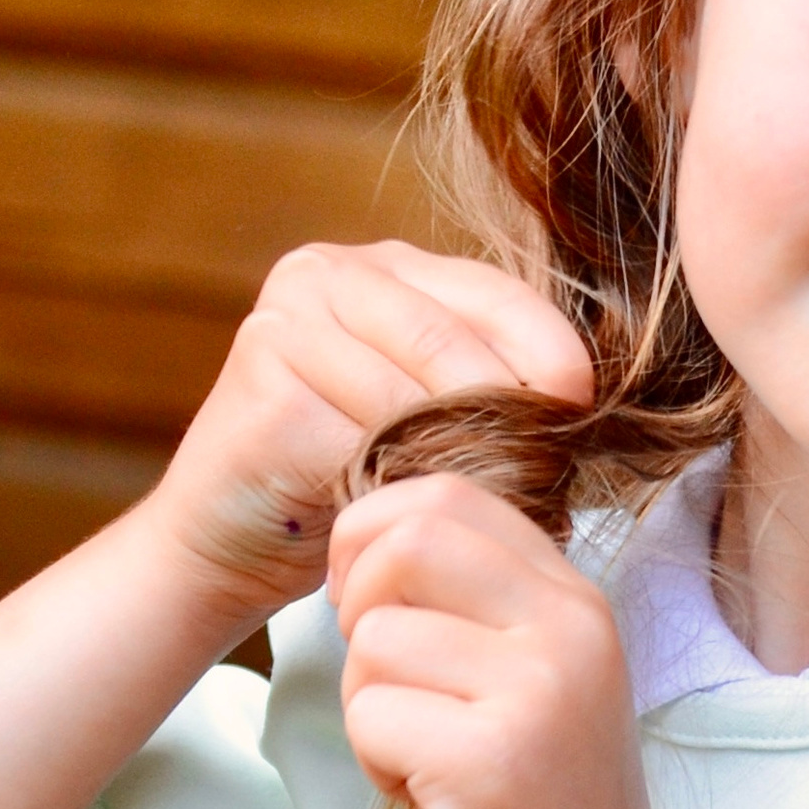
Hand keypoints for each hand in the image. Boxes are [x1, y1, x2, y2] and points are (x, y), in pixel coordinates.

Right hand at [143, 242, 593, 630]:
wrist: (223, 542)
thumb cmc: (339, 480)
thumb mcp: (421, 413)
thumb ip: (481, 381)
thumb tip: (581, 400)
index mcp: (380, 266)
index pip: (490, 291)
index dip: (547, 347)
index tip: (584, 405)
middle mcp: (325, 274)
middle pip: (452, 338)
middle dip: (509, 408)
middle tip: (548, 470)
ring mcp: (285, 324)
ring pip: (412, 393)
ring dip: (461, 457)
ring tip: (493, 504)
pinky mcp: (264, 388)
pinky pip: (364, 439)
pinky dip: (403, 484)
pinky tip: (420, 516)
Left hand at [327, 476, 661, 808]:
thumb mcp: (533, 684)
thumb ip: (478, 605)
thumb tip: (368, 532)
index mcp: (578, 602)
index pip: (451, 495)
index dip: (376, 534)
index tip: (366, 601)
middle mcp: (571, 631)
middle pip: (407, 537)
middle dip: (356, 601)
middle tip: (376, 674)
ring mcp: (537, 693)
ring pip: (375, 635)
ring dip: (367, 701)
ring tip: (422, 757)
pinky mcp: (490, 759)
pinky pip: (369, 712)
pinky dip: (374, 761)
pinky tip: (426, 798)